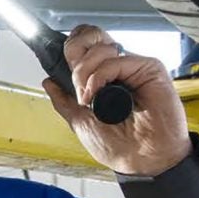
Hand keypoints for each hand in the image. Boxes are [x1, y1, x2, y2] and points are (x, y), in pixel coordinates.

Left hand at [42, 26, 191, 178]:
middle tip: (74, 83)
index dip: (71, 50)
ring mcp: (132, 67)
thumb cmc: (118, 146)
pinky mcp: (149, 69)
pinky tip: (96, 95)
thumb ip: (64, 101)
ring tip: (87, 97)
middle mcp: (117, 68)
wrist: (141, 160)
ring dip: (84, 72)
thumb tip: (49, 81)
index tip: (62, 69)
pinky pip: (117, 60)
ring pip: (101, 48)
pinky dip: (99, 76)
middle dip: (75, 55)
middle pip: (92, 36)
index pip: (84, 47)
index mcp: (102, 77)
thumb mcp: (80, 122)